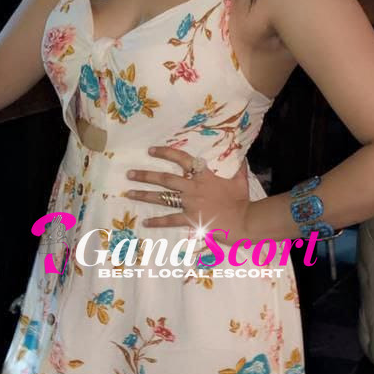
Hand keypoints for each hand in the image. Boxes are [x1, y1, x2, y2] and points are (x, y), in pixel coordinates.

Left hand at [123, 145, 250, 243]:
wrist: (245, 221)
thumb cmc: (243, 201)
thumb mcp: (241, 180)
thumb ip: (239, 166)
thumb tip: (241, 151)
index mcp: (204, 176)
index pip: (182, 160)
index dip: (165, 153)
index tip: (150, 150)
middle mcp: (193, 188)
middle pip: (165, 179)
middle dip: (145, 175)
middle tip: (129, 174)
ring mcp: (190, 204)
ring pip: (162, 198)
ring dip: (144, 195)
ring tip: (129, 193)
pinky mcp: (191, 220)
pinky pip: (171, 220)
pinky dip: (157, 222)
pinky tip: (145, 223)